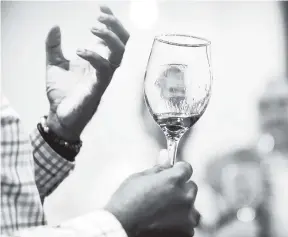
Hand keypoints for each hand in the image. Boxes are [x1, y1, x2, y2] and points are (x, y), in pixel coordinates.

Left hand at [45, 5, 128, 140]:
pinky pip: (104, 69)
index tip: (101, 7)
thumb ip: (54, 46)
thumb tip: (55, 27)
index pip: (113, 38)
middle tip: (100, 16)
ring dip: (110, 38)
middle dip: (115, 26)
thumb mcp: (54, 64)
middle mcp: (104, 66)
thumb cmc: (60, 92)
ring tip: (93, 27)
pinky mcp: (99, 87)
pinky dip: (94, 56)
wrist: (59, 114)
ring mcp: (103, 77)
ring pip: (119, 54)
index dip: (111, 21)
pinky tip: (79, 51)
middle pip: (123, 43)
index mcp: (96, 59)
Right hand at [105, 152, 198, 235]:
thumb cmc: (126, 203)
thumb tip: (165, 156)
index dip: (177, 170)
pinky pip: (188, 223)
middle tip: (162, 195)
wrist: (120, 227)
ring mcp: (187, 216)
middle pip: (190, 187)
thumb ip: (158, 168)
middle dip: (180, 189)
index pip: (186, 168)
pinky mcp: (186, 231)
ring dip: (181, 206)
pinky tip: (164, 222)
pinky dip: (180, 222)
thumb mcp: (139, 178)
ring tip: (162, 211)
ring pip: (191, 206)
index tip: (172, 174)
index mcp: (173, 179)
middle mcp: (184, 197)